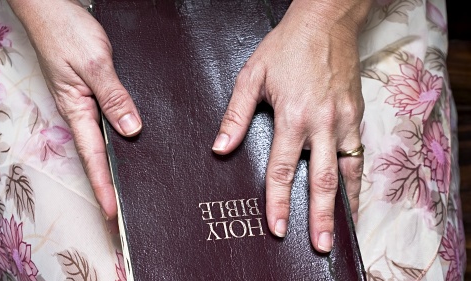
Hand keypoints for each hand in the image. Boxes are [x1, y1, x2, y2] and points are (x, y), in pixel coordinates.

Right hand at [8, 0, 141, 231]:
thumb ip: (114, 97)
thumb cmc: (67, 31)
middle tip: (123, 210)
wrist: (52, 8)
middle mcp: (80, 110)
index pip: (93, 156)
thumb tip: (132, 131)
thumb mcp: (94, 64)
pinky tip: (131, 145)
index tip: (113, 212)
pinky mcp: (91, 92)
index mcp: (76, 108)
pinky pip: (106, 121)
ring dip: (115, 164)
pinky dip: (117, 139)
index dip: (104, 185)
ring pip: (103, 139)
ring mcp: (85, 102)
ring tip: (131, 187)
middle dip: (109, 184)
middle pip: (97, 154)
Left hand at [213, 0, 370, 251]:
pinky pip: (358, 153)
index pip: (283, 169)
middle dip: (319, 216)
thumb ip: (236, 115)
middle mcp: (323, 123)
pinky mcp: (356, 114)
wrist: (326, 22)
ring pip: (347, 170)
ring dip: (345, 203)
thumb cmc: (286, 46)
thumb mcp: (252, 75)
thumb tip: (220, 149)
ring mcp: (344, 120)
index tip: (276, 227)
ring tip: (342, 230)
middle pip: (322, 179)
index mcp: (294, 115)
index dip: (278, 201)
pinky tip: (353, 194)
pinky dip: (357, 178)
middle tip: (318, 244)